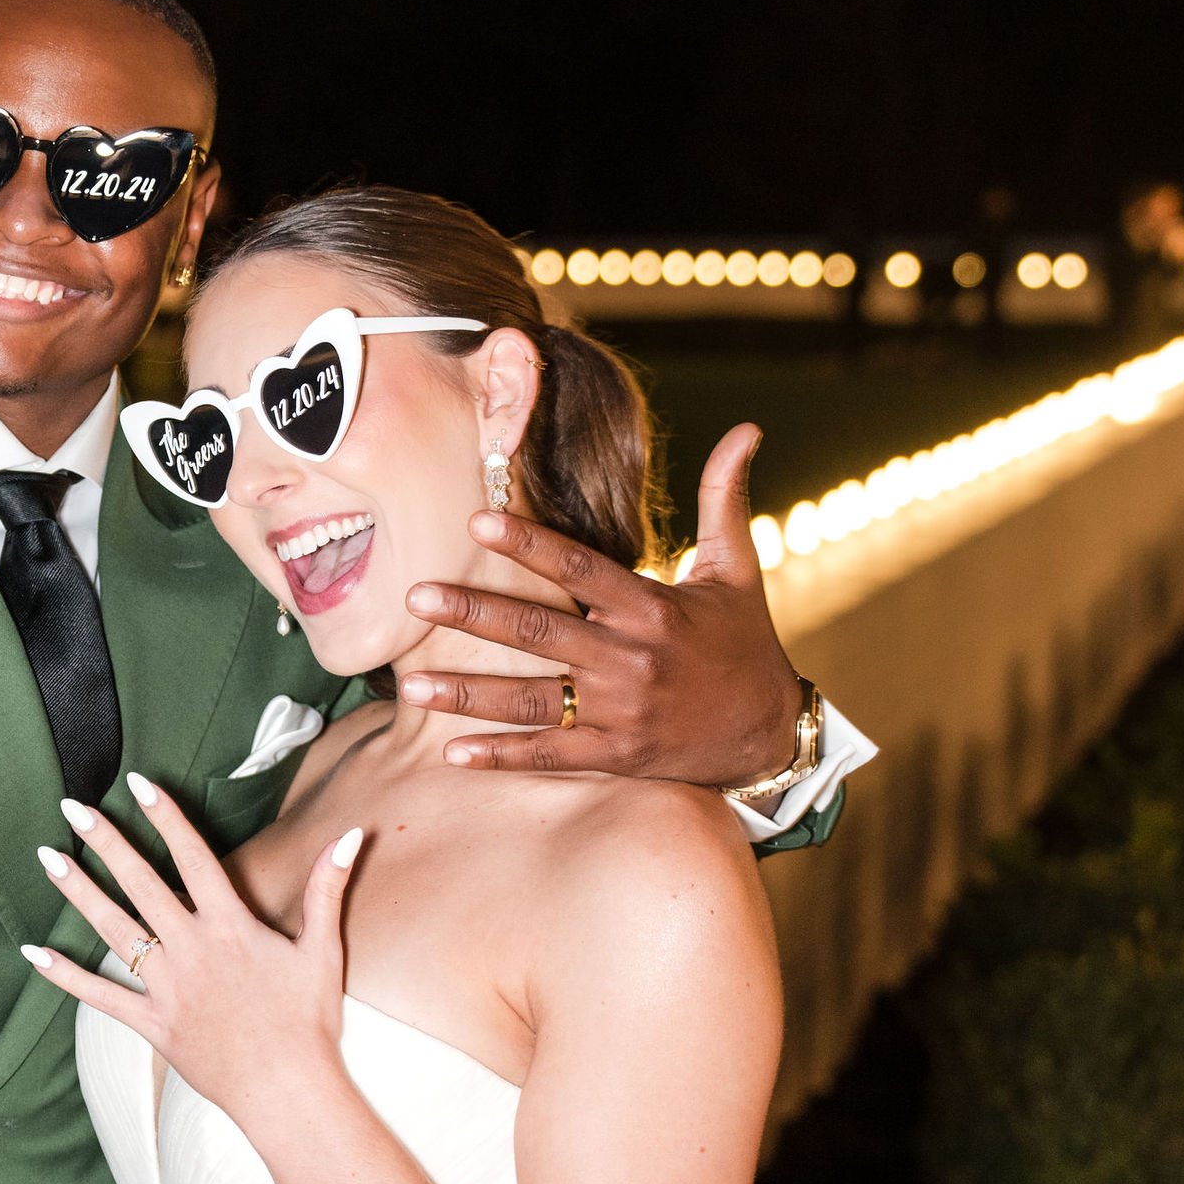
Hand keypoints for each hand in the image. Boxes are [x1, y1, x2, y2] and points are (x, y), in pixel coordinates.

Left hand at [22, 776, 360, 1134]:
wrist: (288, 1092)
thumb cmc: (309, 1023)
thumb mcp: (323, 951)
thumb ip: (327, 889)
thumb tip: (350, 834)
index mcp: (231, 927)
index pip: (193, 858)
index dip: (167, 818)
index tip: (139, 784)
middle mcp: (192, 950)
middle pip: (142, 884)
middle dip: (107, 842)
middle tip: (73, 808)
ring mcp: (167, 988)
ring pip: (113, 930)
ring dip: (79, 891)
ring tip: (47, 857)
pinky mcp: (153, 1025)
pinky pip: (101, 997)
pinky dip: (66, 976)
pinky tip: (34, 953)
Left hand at [403, 424, 799, 786]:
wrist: (771, 732)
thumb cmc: (746, 642)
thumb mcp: (738, 568)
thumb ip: (724, 497)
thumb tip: (748, 427)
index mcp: (653, 608)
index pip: (580, 567)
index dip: (529, 544)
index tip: (478, 521)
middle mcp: (632, 659)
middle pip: (542, 632)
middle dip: (476, 614)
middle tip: (416, 597)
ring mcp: (622, 712)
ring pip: (534, 700)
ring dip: (469, 693)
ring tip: (411, 683)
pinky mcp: (618, 756)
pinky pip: (551, 755)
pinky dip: (502, 756)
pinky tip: (452, 752)